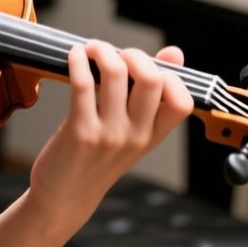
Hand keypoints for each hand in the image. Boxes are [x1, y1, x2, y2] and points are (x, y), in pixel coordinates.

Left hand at [27, 40, 194, 229]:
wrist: (65, 197)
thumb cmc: (95, 159)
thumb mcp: (131, 131)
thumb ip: (149, 95)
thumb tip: (175, 53)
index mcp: (152, 135)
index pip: (182, 101)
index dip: (170, 75)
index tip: (147, 67)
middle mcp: (136, 135)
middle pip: (152, 79)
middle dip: (134, 54)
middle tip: (115, 53)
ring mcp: (109, 134)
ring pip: (116, 74)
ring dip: (102, 51)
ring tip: (92, 49)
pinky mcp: (80, 131)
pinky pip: (83, 84)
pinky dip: (78, 61)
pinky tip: (74, 56)